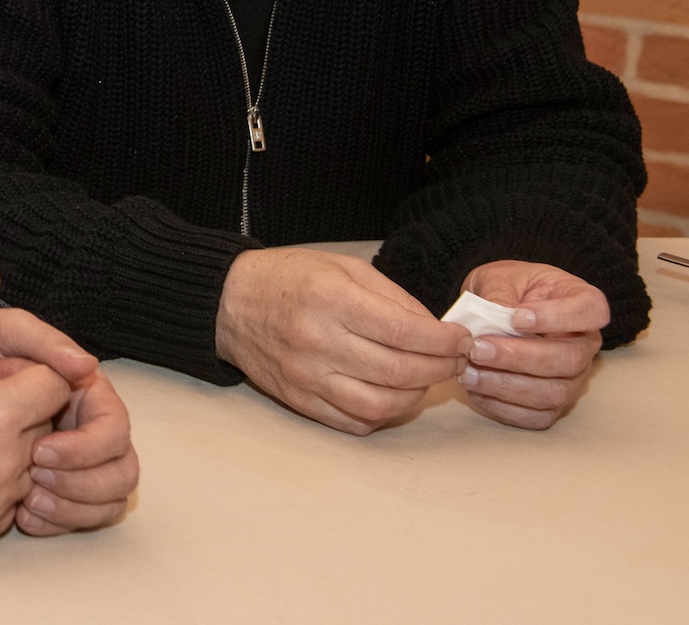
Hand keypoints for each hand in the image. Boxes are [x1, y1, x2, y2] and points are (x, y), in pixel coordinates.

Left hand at [0, 305, 137, 534]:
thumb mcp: (5, 333)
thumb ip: (43, 340)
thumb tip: (87, 364)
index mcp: (87, 393)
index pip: (114, 429)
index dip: (84, 447)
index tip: (38, 451)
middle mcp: (91, 429)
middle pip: (122, 470)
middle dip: (81, 482)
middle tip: (33, 477)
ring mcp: (82, 462)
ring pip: (110, 499)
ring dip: (73, 506)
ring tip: (28, 500)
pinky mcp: (64, 489)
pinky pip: (84, 518)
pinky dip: (60, 522)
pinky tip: (24, 515)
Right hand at [215, 248, 470, 434]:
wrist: (227, 302)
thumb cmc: (288, 278)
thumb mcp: (342, 267)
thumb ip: (392, 296)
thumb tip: (435, 330)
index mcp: (331, 299)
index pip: (406, 332)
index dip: (445, 341)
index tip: (461, 339)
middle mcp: (318, 341)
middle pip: (400, 371)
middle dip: (440, 368)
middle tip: (453, 360)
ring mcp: (306, 375)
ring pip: (381, 405)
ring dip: (415, 396)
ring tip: (423, 379)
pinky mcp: (298, 399)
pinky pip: (353, 422)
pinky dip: (382, 415)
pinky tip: (390, 394)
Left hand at [458, 261, 606, 429]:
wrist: (492, 309)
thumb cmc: (505, 288)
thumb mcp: (498, 277)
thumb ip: (499, 292)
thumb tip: (495, 318)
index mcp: (581, 302)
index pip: (592, 310)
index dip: (558, 317)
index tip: (517, 317)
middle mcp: (584, 344)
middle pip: (569, 360)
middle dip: (520, 358)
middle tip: (478, 349)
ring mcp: (572, 377)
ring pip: (555, 393)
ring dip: (508, 386)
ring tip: (468, 372)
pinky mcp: (552, 402)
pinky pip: (538, 416)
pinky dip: (505, 407)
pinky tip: (476, 390)